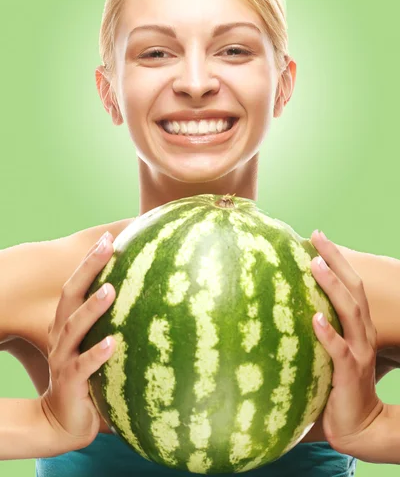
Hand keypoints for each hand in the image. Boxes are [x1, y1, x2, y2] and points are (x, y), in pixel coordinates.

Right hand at [40, 231, 116, 452]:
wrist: (64, 423)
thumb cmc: (91, 379)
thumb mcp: (102, 347)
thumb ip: (120, 326)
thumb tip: (159, 305)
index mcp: (69, 325)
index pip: (77, 285)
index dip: (90, 260)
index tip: (109, 237)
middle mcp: (62, 337)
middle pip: (70, 295)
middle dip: (87, 268)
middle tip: (106, 245)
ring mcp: (63, 359)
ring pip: (73, 328)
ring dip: (92, 308)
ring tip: (111, 290)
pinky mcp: (69, 383)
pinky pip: (82, 366)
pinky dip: (96, 353)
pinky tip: (113, 343)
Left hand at [309, 230, 384, 458]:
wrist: (357, 425)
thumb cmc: (336, 383)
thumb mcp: (328, 349)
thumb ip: (314, 328)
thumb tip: (279, 306)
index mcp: (356, 326)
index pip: (349, 284)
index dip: (336, 259)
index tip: (316, 236)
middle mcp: (361, 333)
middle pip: (353, 288)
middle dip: (336, 260)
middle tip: (318, 237)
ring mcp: (358, 352)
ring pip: (350, 312)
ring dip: (333, 287)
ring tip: (316, 266)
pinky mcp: (350, 373)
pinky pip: (340, 350)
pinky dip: (328, 333)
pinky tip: (315, 318)